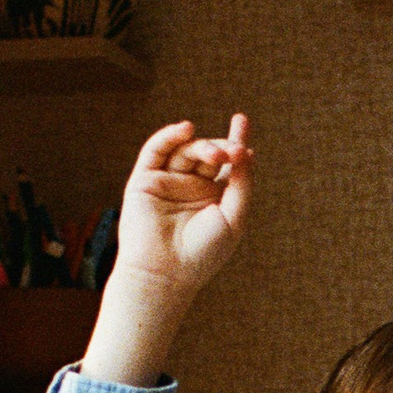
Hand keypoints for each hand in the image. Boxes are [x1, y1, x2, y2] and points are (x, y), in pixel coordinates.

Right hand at [115, 115, 253, 298]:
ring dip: (203, 146)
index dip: (234, 140)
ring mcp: (168, 183)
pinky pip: (156, 151)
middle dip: (223, 147)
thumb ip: (242, 184)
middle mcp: (191, 188)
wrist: (165, 272)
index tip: (241, 120)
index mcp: (214, 198)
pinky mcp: (145, 181)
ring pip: (186, 151)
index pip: (226, 163)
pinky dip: (169, 136)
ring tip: (215, 154)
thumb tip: (247, 151)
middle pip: (209, 153)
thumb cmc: (203, 253)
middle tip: (233, 153)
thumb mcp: (234, 217)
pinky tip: (186, 129)